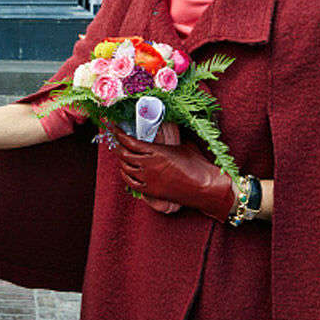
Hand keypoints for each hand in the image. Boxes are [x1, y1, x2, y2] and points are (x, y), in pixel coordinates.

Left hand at [111, 129, 235, 221]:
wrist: (205, 187)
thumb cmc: (197, 165)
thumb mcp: (181, 147)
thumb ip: (166, 141)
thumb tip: (162, 131)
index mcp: (156, 151)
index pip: (129, 141)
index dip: (118, 134)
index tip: (114, 128)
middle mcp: (149, 165)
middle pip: (124, 154)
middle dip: (118, 145)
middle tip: (117, 140)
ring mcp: (148, 179)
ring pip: (125, 168)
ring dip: (121, 160)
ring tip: (121, 153)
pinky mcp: (151, 191)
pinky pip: (130, 182)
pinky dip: (125, 174)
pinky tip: (126, 170)